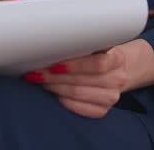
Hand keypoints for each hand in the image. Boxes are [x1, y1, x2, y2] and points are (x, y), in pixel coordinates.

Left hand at [24, 40, 153, 118]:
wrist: (117, 70)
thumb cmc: (99, 53)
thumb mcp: (96, 43)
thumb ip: (82, 43)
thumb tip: (51, 42)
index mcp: (117, 58)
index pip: (97, 64)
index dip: (74, 65)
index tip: (54, 64)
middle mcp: (117, 79)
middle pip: (81, 81)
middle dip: (54, 77)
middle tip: (36, 73)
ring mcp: (111, 97)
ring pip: (77, 94)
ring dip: (55, 88)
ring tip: (41, 81)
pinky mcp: (103, 110)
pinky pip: (79, 108)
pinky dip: (63, 100)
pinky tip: (54, 93)